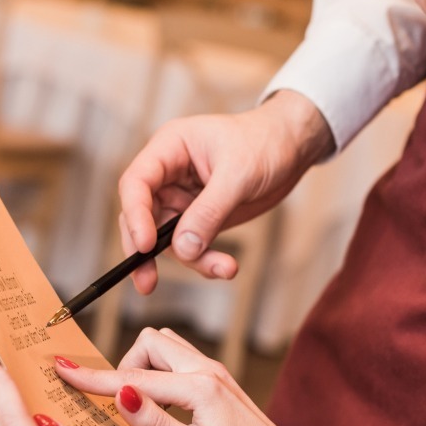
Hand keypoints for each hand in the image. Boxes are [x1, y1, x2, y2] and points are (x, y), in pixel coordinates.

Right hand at [54, 328, 362, 425]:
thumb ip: (152, 422)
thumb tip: (120, 394)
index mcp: (198, 387)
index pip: (132, 377)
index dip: (93, 377)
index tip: (62, 370)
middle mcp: (207, 370)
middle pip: (149, 344)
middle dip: (127, 367)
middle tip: (124, 407)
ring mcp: (216, 371)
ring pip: (166, 348)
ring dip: (146, 368)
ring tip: (143, 408)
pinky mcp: (219, 380)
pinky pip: (179, 361)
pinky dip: (162, 374)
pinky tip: (164, 407)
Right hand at [118, 90, 333, 294]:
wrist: (291, 148)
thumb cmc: (264, 143)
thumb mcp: (238, 174)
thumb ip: (209, 211)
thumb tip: (182, 249)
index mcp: (169, 148)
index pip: (136, 183)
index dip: (134, 215)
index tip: (144, 245)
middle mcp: (169, 174)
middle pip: (142, 216)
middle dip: (144, 251)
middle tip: (147, 282)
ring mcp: (183, 198)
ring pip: (168, 238)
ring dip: (190, 260)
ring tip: (224, 270)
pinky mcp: (201, 217)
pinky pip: (192, 245)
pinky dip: (205, 260)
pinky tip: (227, 267)